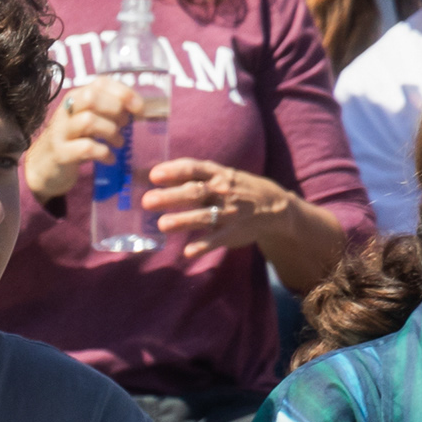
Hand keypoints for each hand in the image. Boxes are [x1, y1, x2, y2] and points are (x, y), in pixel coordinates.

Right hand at [23, 76, 131, 200]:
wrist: (44, 167)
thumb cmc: (73, 141)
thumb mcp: (88, 120)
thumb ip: (107, 111)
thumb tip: (138, 109)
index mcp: (75, 98)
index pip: (100, 83)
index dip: (124, 93)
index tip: (138, 109)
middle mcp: (65, 111)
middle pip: (90, 97)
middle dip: (115, 110)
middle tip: (124, 125)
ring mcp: (60, 132)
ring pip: (88, 121)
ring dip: (111, 132)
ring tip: (118, 142)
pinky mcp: (60, 153)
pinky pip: (86, 148)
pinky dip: (104, 153)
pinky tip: (109, 158)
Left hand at [142, 156, 300, 249]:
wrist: (273, 206)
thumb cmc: (233, 187)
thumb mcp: (217, 175)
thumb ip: (188, 175)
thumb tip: (149, 173)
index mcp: (217, 174)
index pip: (194, 169)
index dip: (174, 171)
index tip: (153, 175)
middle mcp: (222, 192)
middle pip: (195, 193)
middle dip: (171, 197)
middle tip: (147, 201)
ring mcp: (229, 213)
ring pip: (204, 216)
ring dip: (183, 220)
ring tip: (162, 225)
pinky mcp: (232, 232)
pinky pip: (217, 239)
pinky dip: (203, 246)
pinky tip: (188, 252)